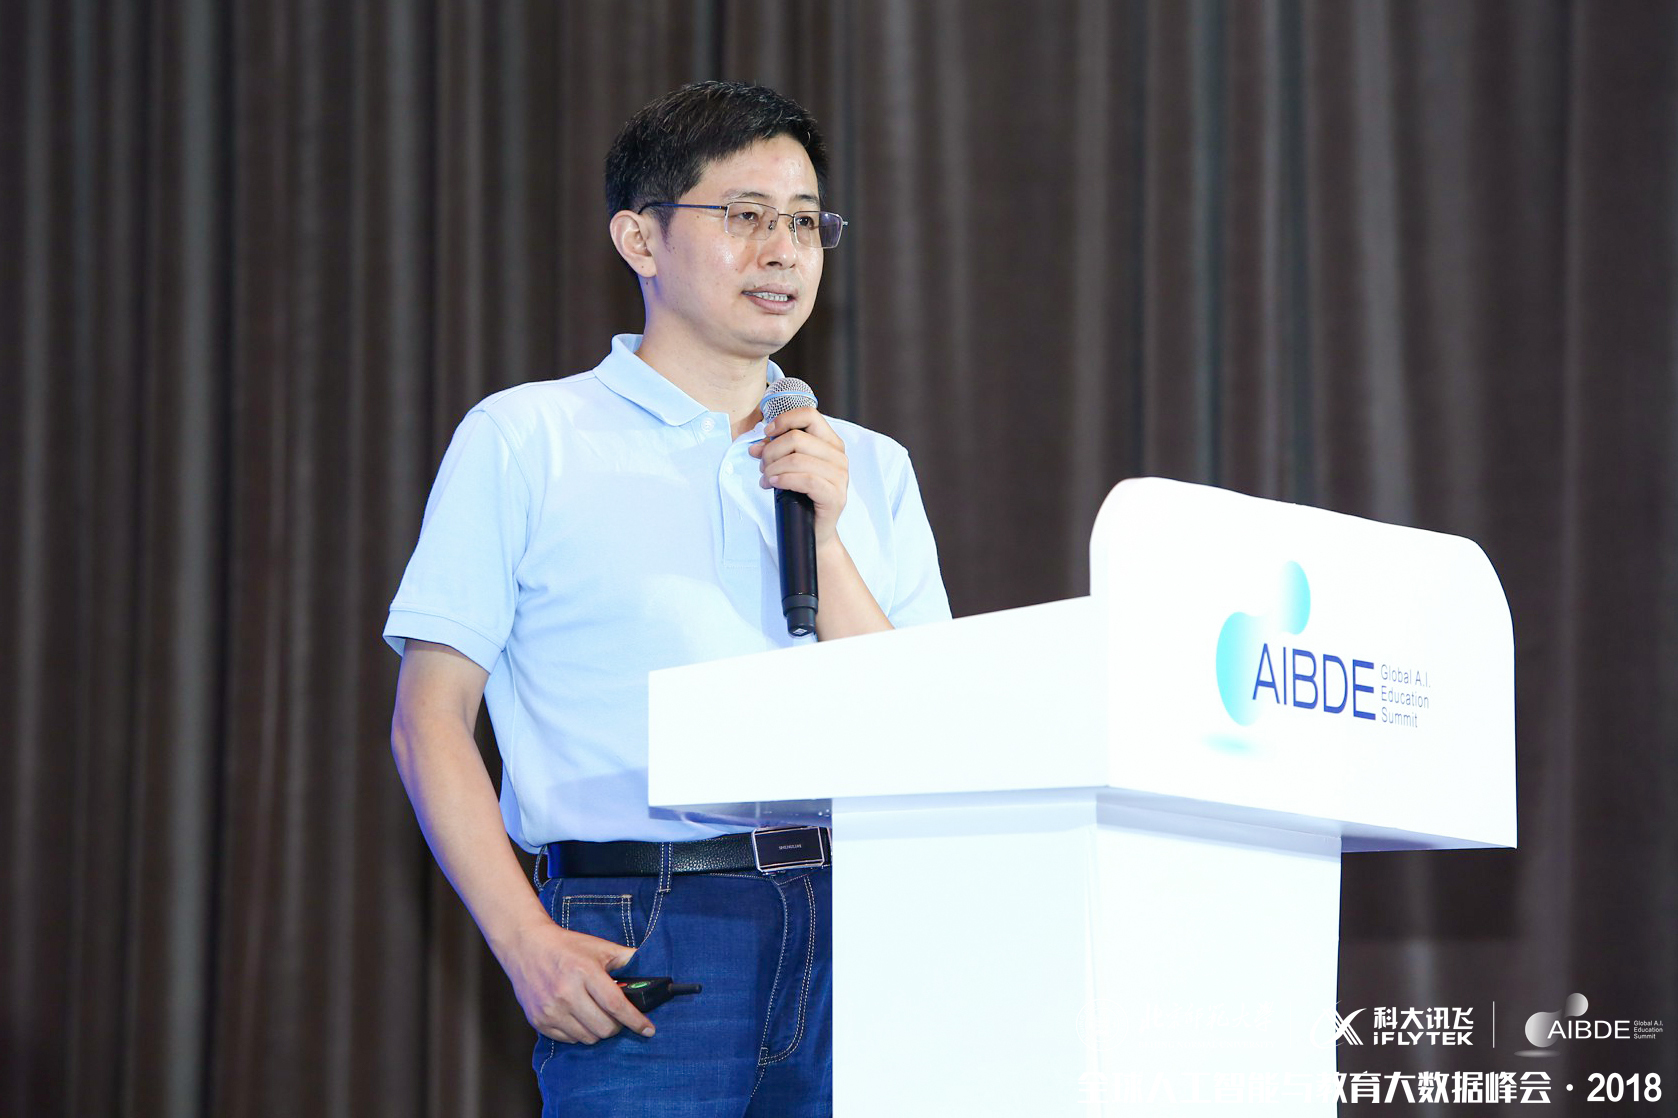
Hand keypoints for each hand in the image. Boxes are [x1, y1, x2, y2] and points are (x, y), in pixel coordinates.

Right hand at [501, 921, 656, 1043]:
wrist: (526, 946)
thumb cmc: (567, 947)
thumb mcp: (600, 947)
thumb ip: (627, 958)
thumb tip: (653, 972)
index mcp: (584, 972)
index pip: (616, 1005)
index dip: (635, 1020)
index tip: (648, 1029)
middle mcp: (566, 993)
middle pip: (604, 1028)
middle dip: (617, 1025)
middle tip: (616, 1015)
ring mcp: (550, 1009)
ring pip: (588, 1038)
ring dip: (598, 1030)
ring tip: (596, 1014)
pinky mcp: (539, 1021)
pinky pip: (569, 1040)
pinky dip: (579, 1032)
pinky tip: (578, 1016)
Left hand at [749, 406, 847, 547]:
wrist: (814, 530)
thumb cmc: (802, 497)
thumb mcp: (789, 467)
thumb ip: (776, 451)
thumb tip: (756, 446)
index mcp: (831, 443)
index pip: (809, 416)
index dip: (784, 421)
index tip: (767, 434)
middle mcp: (838, 456)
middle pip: (796, 438)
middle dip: (771, 451)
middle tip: (763, 466)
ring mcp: (840, 476)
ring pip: (797, 458)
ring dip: (773, 468)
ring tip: (766, 478)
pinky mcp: (835, 495)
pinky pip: (805, 479)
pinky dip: (783, 479)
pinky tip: (773, 483)